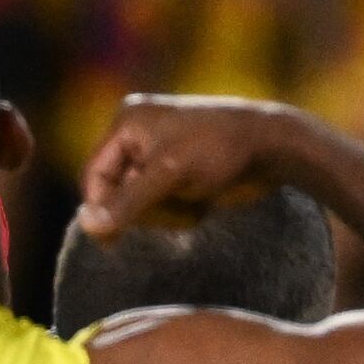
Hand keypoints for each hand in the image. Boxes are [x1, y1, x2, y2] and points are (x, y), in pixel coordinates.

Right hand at [75, 94, 310, 241]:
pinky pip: (158, 205)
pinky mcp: (177, 172)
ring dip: (163, 214)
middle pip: (114, 192)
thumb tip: (88, 227)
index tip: (111, 241)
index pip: (95, 175)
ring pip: (136, 204)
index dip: (101, 208)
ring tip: (192, 204)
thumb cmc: (221, 150)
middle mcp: (138, 135)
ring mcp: (158, 154)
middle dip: (143, 209)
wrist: (275, 147)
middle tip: (173, 208)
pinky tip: (200, 203)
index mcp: (128, 122)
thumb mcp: (169, 175)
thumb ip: (126, 203)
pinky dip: (176, 212)